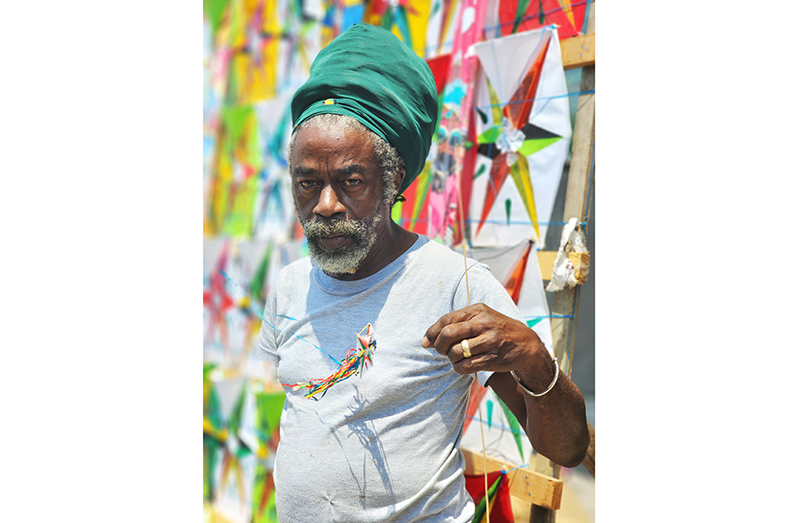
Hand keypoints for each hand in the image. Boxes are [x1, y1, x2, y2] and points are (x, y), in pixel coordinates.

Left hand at [421, 303, 549, 378]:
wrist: (526, 344)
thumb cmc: (497, 330)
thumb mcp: (482, 317)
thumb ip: (457, 323)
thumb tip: (428, 339)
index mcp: (478, 310)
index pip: (446, 320)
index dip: (432, 332)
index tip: (427, 342)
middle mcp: (483, 324)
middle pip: (447, 335)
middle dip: (439, 346)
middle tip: (442, 351)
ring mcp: (489, 341)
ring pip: (455, 352)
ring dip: (450, 358)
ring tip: (455, 358)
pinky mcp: (492, 358)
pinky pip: (465, 366)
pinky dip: (458, 368)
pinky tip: (462, 365)